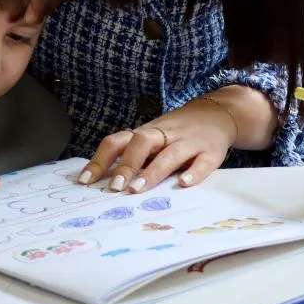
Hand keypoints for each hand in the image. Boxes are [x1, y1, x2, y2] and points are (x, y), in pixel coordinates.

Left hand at [78, 97, 237, 193]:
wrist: (218, 114)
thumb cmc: (177, 132)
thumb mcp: (153, 137)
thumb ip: (132, 155)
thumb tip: (101, 181)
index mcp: (147, 132)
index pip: (118, 141)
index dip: (100, 159)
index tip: (85, 181)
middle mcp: (166, 134)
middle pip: (143, 141)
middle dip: (127, 164)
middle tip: (114, 187)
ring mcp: (189, 142)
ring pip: (171, 153)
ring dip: (154, 171)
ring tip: (138, 189)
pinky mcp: (211, 151)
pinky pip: (203, 162)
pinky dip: (194, 173)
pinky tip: (184, 184)